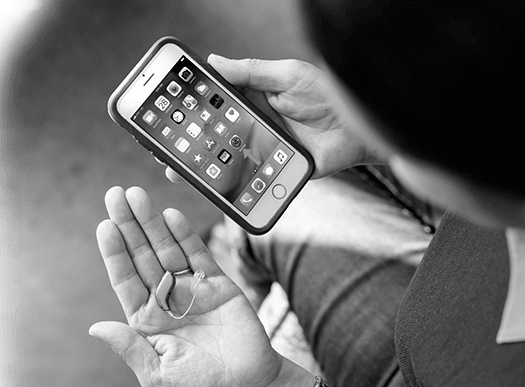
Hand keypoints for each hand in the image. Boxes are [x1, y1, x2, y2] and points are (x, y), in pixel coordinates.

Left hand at [89, 186, 281, 386]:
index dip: (115, 253)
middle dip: (129, 225)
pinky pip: (199, 256)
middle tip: (115, 195)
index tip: (104, 226)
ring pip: (168, 249)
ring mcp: (192, 291)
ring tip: (137, 196)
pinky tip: (170, 215)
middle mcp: (166, 301)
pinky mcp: (219, 286)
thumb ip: (129, 347)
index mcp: (146, 321)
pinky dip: (185, 235)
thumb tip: (95, 327)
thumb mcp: (157, 375)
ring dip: (152, 223)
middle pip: (143, 256)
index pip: (125, 279)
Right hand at [165, 56, 389, 183]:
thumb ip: (251, 72)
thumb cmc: (329, 96)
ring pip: (226, 160)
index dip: (192, 111)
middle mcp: (255, 126)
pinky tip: (214, 188)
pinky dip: (232, 185)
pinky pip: (250, 179)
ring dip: (203, 167)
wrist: (361, 130)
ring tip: (180, 172)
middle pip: (214, 137)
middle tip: (163, 150)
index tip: (168, 115)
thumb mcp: (287, 75)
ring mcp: (264, 150)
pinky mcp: (275, 170)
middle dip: (188, 145)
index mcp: (254, 100)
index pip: (215, 105)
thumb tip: (215, 61)